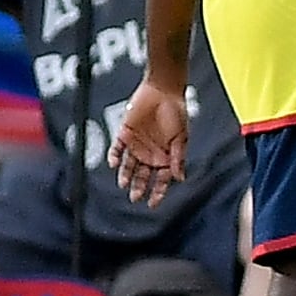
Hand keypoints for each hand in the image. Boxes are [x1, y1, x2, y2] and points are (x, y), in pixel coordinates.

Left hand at [114, 82, 190, 204]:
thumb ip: (178, 158)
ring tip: (124, 185)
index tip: (153, 204)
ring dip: (125, 176)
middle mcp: (150, 153)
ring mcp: (136, 145)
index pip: (162, 179)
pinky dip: (114, 157)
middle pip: (143, 176)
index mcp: (166, 156)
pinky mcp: (124, 135)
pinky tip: (114, 164)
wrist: (162, 91)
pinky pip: (117, 149)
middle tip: (135, 198)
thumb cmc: (176, 113)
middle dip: (139, 188)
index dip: (158, 191)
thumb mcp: (181, 137)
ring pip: (128, 166)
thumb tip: (180, 178)